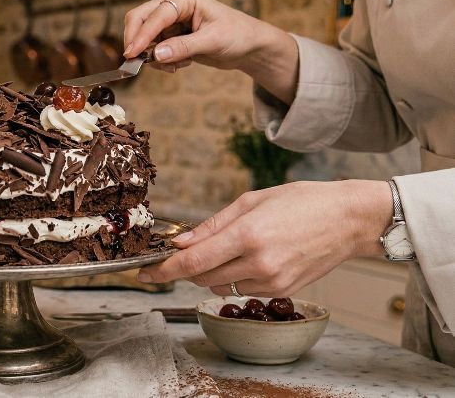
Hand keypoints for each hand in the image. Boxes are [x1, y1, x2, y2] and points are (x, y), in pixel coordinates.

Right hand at [123, 0, 298, 103]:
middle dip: (138, 42)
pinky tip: (180, 64)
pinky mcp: (171, 36)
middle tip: (135, 63)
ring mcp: (170, 21)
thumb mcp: (212, 41)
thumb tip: (156, 54)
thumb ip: (183, 47)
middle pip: (140, 19)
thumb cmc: (238, 35)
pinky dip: (161, 60)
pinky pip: (154, 49)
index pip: (155, 15)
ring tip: (176, 66)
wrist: (249, 47)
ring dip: (154, 55)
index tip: (132, 54)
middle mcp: (173, 5)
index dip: (142, 35)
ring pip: (145, 37)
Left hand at [137, 180, 392, 296]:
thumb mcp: (252, 201)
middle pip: (201, 277)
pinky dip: (234, 276)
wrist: (349, 221)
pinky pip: (242, 288)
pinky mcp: (282, 291)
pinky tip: (250, 257)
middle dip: (187, 266)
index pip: (193, 261)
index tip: (144, 273)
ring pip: (220, 285)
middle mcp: (258, 262)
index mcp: (248, 235)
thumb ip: (213, 225)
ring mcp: (272, 281)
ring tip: (229, 247)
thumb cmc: (303, 202)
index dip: (163, 270)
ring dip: (211, 271)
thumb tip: (181, 243)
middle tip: (185, 250)